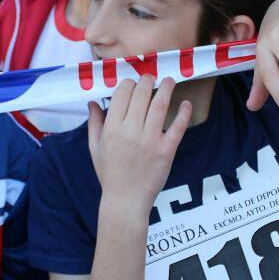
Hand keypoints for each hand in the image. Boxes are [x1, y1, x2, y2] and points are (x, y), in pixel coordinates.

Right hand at [88, 76, 190, 208]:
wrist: (125, 200)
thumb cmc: (109, 174)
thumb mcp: (95, 149)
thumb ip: (94, 124)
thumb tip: (92, 102)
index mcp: (112, 129)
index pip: (122, 94)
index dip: (128, 84)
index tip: (133, 83)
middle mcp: (130, 131)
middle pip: (141, 95)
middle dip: (147, 81)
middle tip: (151, 78)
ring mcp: (150, 140)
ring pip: (159, 105)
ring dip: (166, 88)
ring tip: (169, 80)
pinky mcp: (166, 150)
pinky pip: (178, 127)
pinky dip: (183, 113)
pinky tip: (186, 104)